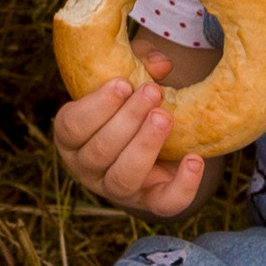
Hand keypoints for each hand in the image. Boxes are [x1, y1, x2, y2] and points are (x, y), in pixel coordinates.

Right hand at [53, 42, 207, 219]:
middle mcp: (88, 167)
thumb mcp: (131, 72)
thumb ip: (141, 61)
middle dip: (128, 120)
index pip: (71, 127)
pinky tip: (194, 160)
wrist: (156, 131)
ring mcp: (117, 188)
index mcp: (73, 136)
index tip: (123, 84)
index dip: (96, 107)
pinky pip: (164, 204)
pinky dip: (181, 186)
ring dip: (145, 146)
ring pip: (123, 178)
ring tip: (165, 117)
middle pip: (99, 152)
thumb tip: (161, 64)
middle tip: (153, 92)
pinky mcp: (151, 200)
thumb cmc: (132, 95)